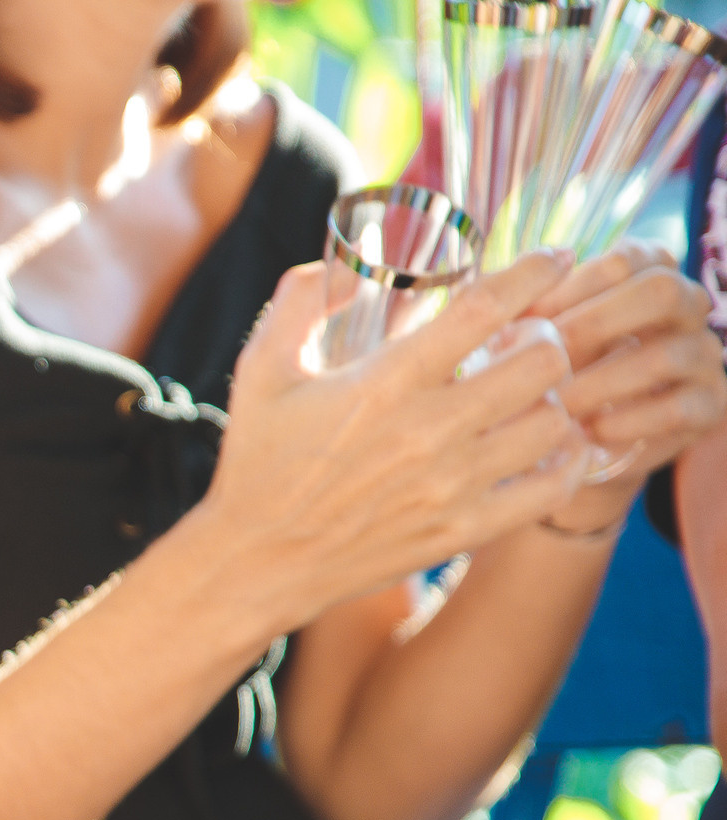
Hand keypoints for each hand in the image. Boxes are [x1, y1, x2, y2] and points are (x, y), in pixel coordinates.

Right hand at [198, 249, 588, 633]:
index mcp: (384, 381)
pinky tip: (548, 449)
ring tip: (534, 394)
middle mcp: (428, 431)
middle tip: (533, 336)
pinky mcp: (461, 530)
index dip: (533, 271)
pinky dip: (565, 462)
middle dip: (549, 335)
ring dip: (554, 398)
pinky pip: (549, 489)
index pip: (484, 308)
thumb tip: (337, 266)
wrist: (254, 562)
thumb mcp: (259, 372)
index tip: (554, 257)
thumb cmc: (257, 463)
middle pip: (542, 361)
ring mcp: (450, 485)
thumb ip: (297, 305)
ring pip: (554, 422)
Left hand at [525, 241, 726, 529]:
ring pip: (667, 353)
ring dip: (603, 381)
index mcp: (644, 275)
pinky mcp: (707, 405)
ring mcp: (702, 354)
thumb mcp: (534, 337)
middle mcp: (684, 306)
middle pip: (659, 291)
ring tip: (557, 405)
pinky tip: (589, 432)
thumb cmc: (553, 372)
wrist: (582, 440)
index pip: (625, 259)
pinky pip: (680, 407)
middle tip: (544, 360)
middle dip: (595, 324)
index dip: (574, 286)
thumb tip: (501, 307)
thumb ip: (521, 313)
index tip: (526, 318)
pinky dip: (630, 421)